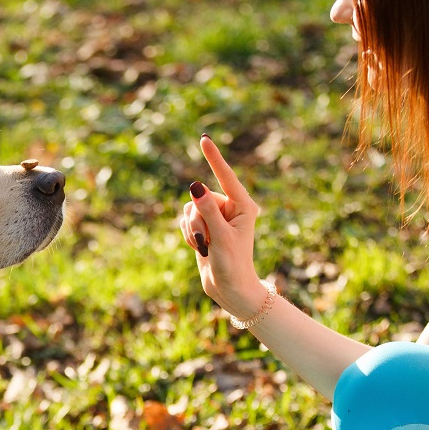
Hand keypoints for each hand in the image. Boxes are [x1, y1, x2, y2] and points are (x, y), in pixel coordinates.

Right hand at [179, 135, 266, 319]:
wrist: (229, 290)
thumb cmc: (233, 265)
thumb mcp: (220, 237)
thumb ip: (208, 210)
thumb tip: (195, 185)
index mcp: (243, 206)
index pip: (226, 177)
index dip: (214, 158)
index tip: (203, 139)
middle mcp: (230, 208)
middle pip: (200, 198)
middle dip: (198, 220)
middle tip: (207, 242)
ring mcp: (216, 217)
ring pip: (190, 209)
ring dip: (192, 229)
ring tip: (205, 247)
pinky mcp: (204, 226)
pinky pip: (185, 219)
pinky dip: (187, 234)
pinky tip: (199, 248)